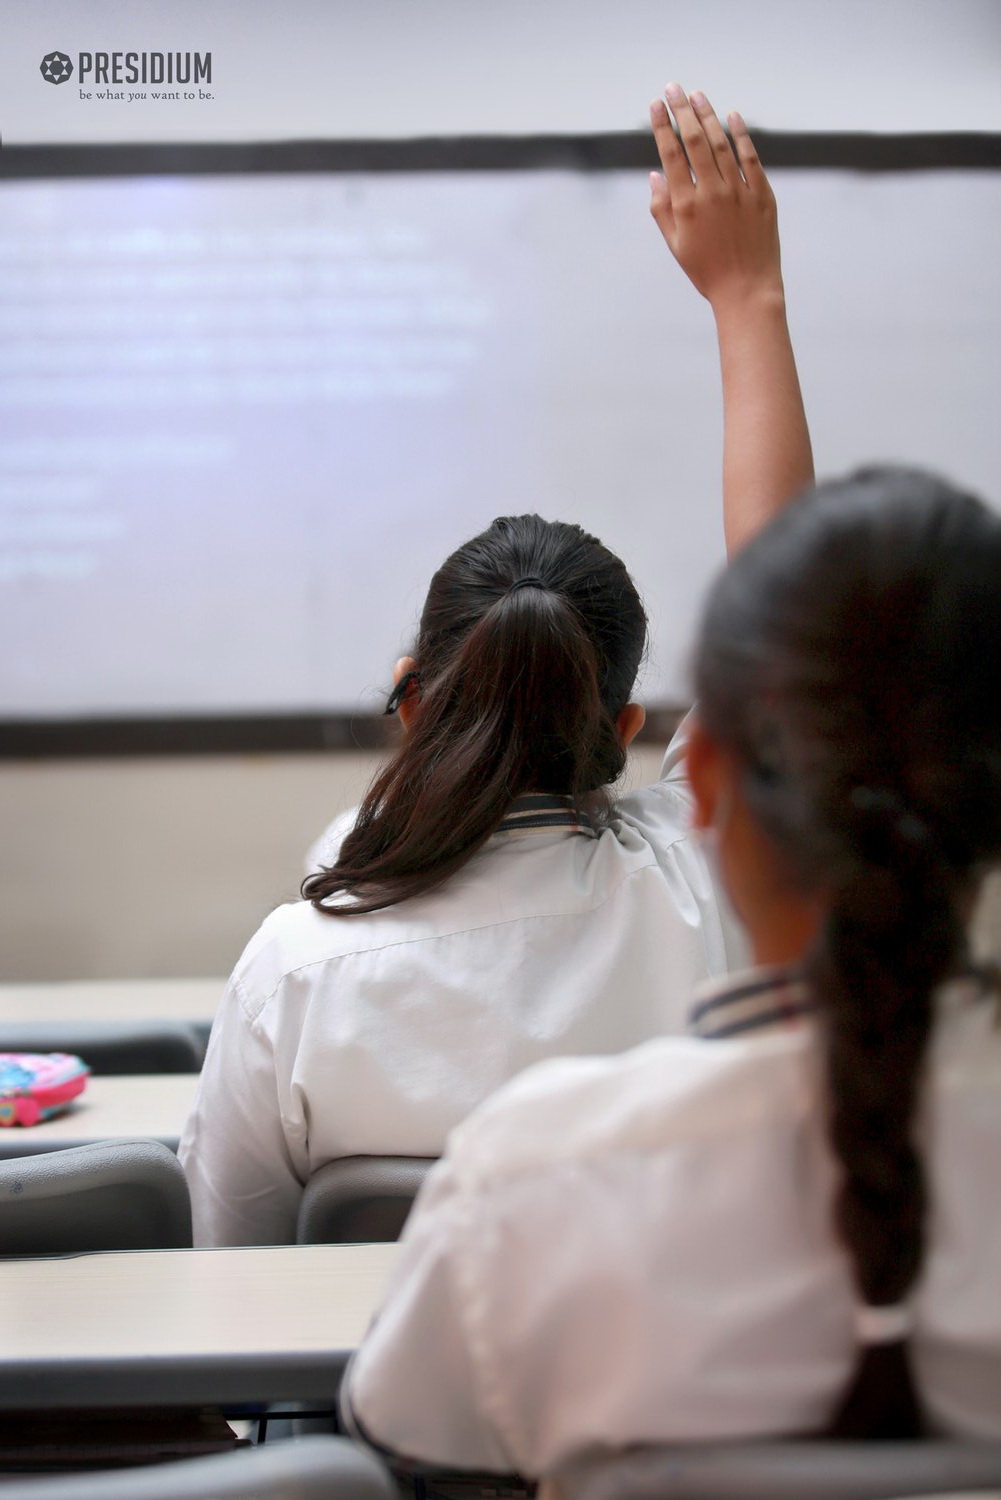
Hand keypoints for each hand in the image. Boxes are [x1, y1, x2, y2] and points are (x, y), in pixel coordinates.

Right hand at [649, 84, 780, 309]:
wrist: (747, 290)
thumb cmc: (707, 271)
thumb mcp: (676, 245)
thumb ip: (662, 210)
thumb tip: (655, 176)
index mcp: (686, 206)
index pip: (671, 155)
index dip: (663, 127)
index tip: (656, 105)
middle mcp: (711, 193)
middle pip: (694, 140)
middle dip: (682, 110)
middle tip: (673, 88)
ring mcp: (739, 191)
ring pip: (721, 143)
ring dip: (708, 115)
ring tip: (698, 95)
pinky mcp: (762, 194)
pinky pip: (750, 157)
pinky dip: (740, 135)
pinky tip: (731, 116)